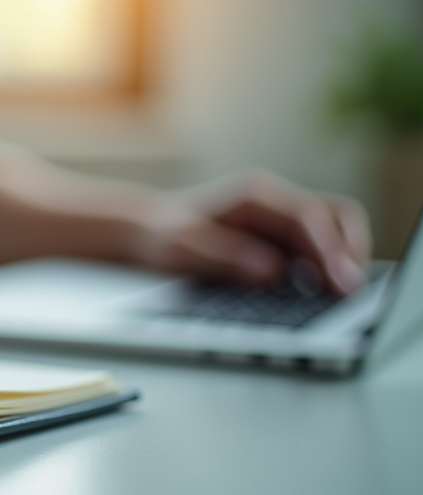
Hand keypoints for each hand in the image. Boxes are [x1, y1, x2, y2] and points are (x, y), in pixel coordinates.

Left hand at [134, 170, 370, 293]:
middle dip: (349, 253)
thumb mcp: (182, 248)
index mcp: (255, 196)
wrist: (145, 231)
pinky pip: (316, 251)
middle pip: (336, 218)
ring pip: (332, 232)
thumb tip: (271, 272)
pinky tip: (320, 296)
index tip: (343, 282)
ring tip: (340, 298)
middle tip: (350, 294)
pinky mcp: (279, 240)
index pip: (310, 216)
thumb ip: (226, 257)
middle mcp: (274, 202)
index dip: (331, 249)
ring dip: (341, 262)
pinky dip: (326, 270)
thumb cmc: (161, 237)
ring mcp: (279, 220)